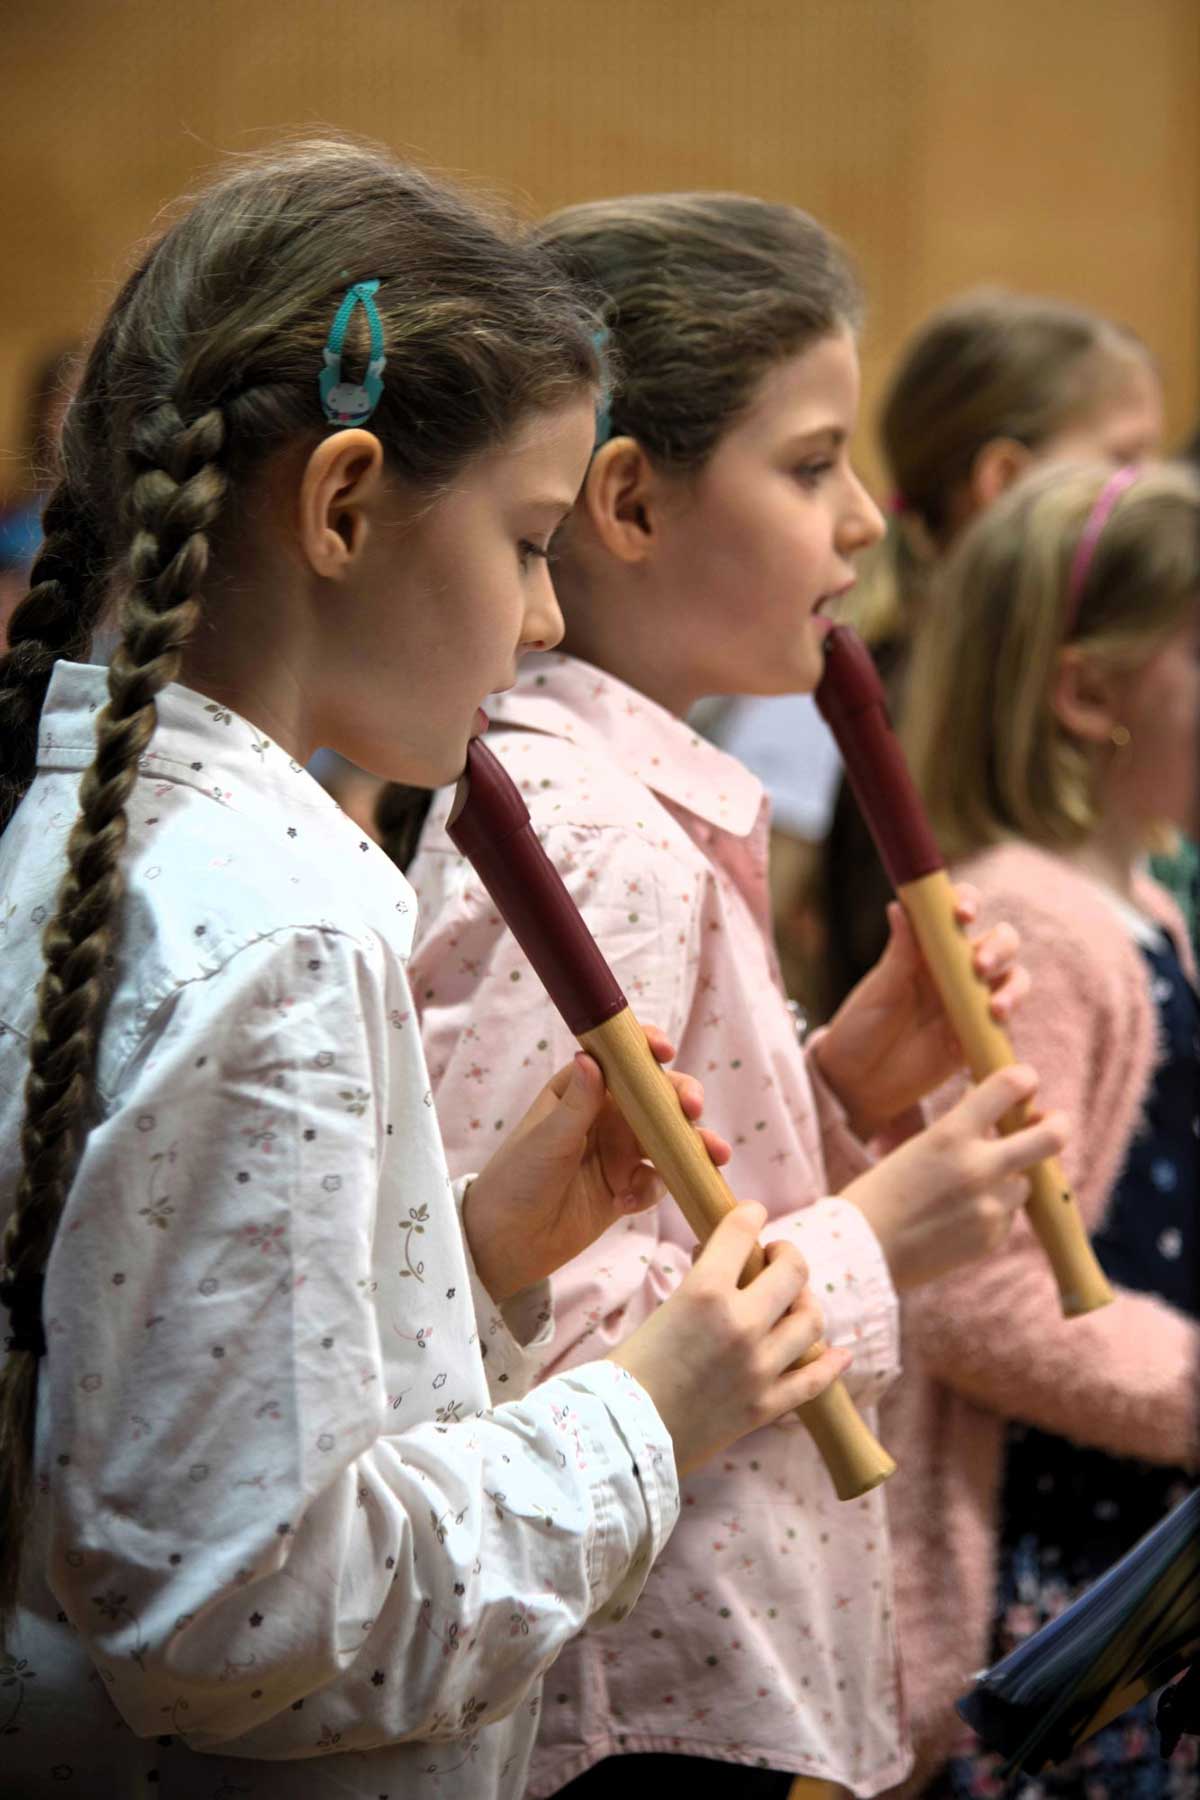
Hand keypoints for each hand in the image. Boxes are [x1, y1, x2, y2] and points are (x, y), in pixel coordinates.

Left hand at [463, 1026, 729, 1302]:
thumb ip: (578, 1103)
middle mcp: (604, 1117)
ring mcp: (618, 1153)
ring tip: (713, 1154)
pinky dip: (654, 1187)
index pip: (619, 1060)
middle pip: (655, 1098)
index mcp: (580, 1091)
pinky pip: (657, 1181)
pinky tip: (630, 1200)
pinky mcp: (626, 1189)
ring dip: (691, 1144)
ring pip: (667, 1139)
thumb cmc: (517, 1180)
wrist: (506, 1244)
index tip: (665, 1051)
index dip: (646, 1050)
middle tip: (693, 1110)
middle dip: (681, 1100)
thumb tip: (592, 1056)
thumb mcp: (547, 1139)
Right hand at [608, 1204, 850, 1475]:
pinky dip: (831, 1363)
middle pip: (793, 1271)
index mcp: (704, 1291)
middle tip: (774, 1258)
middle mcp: (740, 1323)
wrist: (617, 1438)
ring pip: (811, 1320)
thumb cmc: (625, 1371)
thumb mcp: (660, 1310)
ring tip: (792, 1304)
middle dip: (786, 1255)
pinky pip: (815, 1380)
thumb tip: (717, 1261)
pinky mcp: (765, 1406)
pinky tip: (839, 1354)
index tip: (753, 1214)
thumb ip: (698, 1286)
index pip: (743, 1230)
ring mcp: (759, 1367)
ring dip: (805, 1304)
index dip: (750, 1214)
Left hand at [812, 884, 1029, 1137]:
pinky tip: (990, 1028)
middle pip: (1000, 942)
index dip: (970, 903)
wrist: (857, 1083)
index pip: (959, 913)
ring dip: (1014, 986)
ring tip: (996, 1007)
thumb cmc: (860, 1028)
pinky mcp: (980, 1037)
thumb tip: (899, 905)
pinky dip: (1006, 1023)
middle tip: (979, 965)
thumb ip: (899, 952)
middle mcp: (957, 970)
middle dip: (999, 947)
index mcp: (930, 949)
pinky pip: (1007, 1024)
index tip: (963, 915)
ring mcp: (972, 1003)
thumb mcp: (879, 990)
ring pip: (1014, 979)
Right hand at [841, 1065, 1068, 1290]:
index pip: (1007, 1087)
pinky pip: (1008, 1215)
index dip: (1023, 1079)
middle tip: (1053, 1122)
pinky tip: (960, 1216)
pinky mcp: (992, 1238)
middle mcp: (978, 1167)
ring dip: (1011, 1177)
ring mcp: (990, 1206)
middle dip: (1057, 1125)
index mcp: (950, 1134)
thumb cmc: (880, 1192)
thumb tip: (991, 1107)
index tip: (1025, 1081)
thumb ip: (959, 1129)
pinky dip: (994, 1210)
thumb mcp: (918, 1146)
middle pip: (1050, 1137)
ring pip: (1026, 1181)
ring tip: (974, 1186)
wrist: (859, 1252)